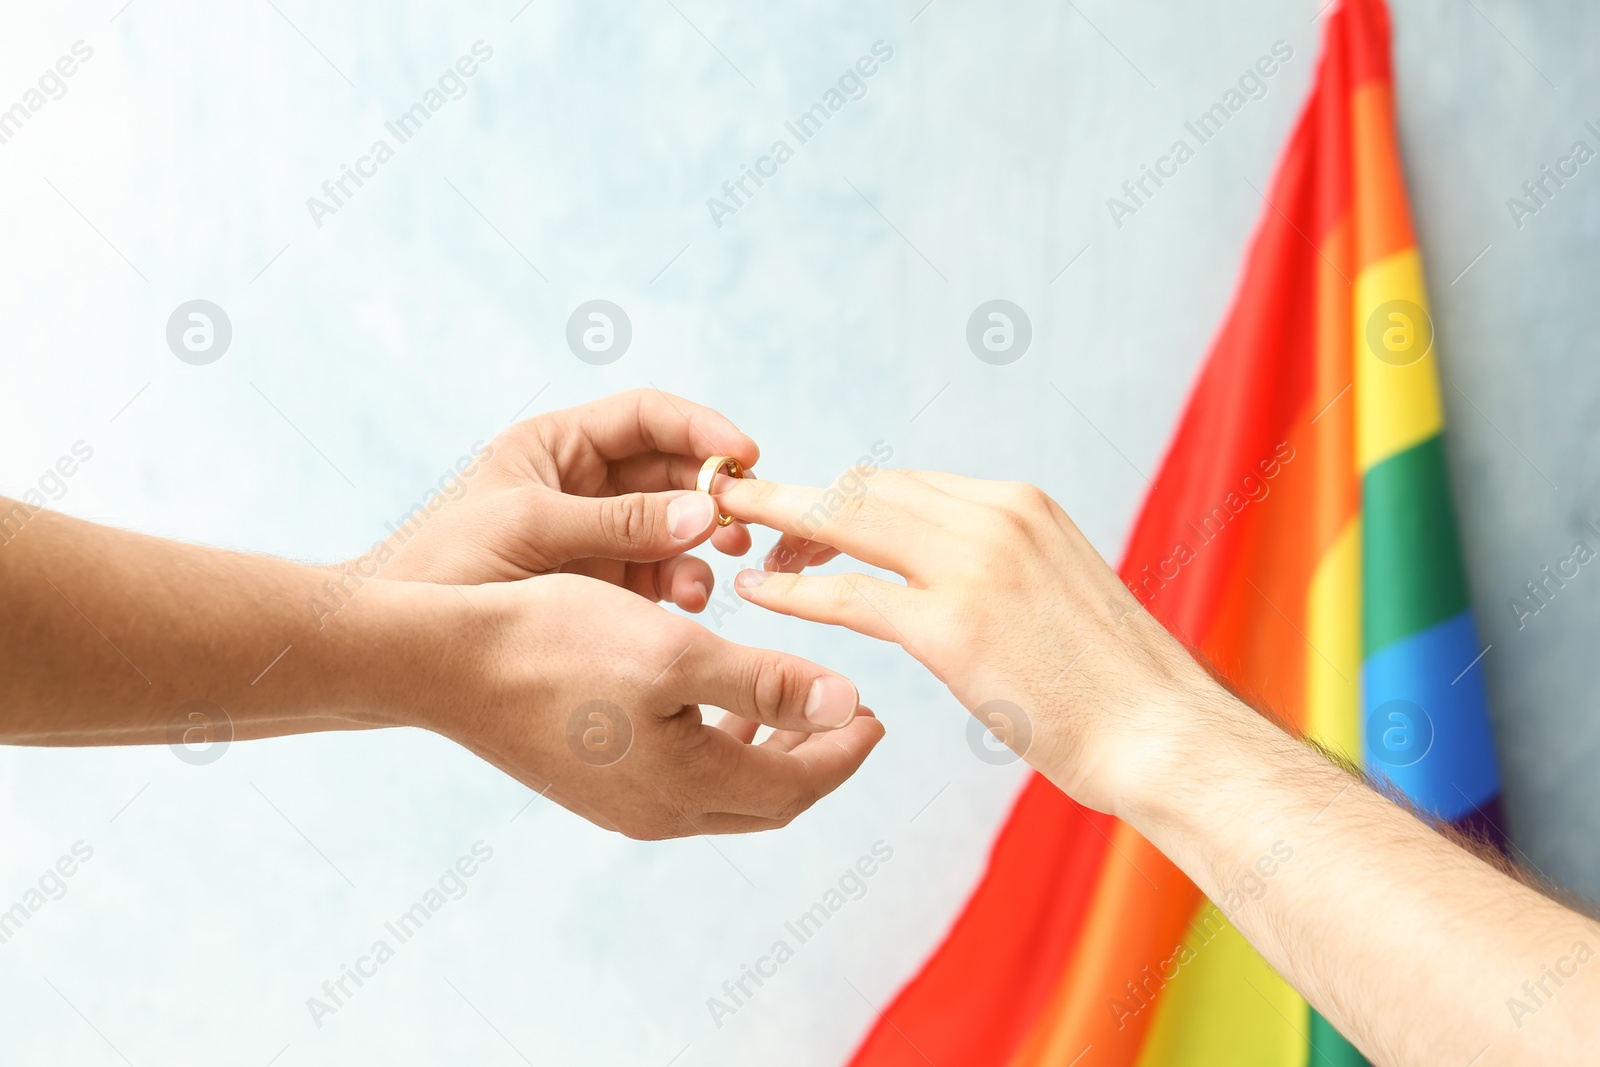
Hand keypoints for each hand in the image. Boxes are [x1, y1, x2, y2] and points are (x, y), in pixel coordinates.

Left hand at [366, 389, 757, 611]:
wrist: (398, 647)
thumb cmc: (444, 568)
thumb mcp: (532, 531)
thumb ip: (620, 523)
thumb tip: (707, 512)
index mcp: (557, 447)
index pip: (647, 417)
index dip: (700, 430)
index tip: (745, 456)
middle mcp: (583, 484)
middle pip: (671, 469)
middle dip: (712, 490)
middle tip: (745, 518)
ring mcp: (596, 537)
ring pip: (674, 523)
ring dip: (704, 539)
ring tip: (724, 561)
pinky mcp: (602, 587)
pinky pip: (660, 573)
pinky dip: (682, 583)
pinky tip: (687, 602)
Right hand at [404, 573, 884, 837]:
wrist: (442, 660)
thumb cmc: (556, 642)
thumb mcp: (675, 651)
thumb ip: (764, 683)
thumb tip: (846, 706)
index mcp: (685, 785)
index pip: (797, 786)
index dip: (845, 753)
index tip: (879, 712)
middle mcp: (656, 811)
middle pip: (768, 802)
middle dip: (818, 761)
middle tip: (852, 715)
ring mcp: (620, 803)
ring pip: (726, 795)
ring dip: (770, 757)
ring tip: (797, 708)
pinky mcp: (592, 783)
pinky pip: (683, 784)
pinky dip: (721, 752)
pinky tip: (716, 707)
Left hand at [714, 470, 1223, 814]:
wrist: (1164, 733)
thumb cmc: (1111, 682)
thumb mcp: (1056, 591)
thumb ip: (1000, 566)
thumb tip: (947, 577)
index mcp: (1020, 503)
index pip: (903, 484)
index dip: (841, 499)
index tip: (800, 516)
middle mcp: (996, 516)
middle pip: (865, 488)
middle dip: (796, 497)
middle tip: (740, 512)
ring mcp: (974, 565)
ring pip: (847, 523)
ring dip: (781, 528)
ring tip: (732, 544)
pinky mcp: (954, 625)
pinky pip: (849, 594)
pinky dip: (794, 589)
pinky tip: (756, 594)